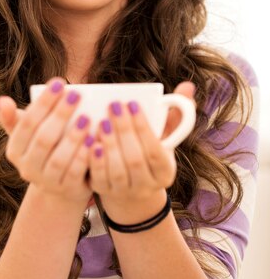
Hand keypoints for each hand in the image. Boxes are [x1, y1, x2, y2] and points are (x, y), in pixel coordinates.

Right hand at [0, 79, 93, 203]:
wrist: (62, 185)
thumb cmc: (47, 148)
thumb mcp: (30, 134)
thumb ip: (16, 117)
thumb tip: (2, 101)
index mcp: (15, 150)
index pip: (27, 123)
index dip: (43, 103)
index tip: (60, 83)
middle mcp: (27, 168)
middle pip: (43, 139)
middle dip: (60, 115)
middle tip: (76, 94)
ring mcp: (46, 182)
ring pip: (59, 159)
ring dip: (73, 137)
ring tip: (87, 118)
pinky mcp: (66, 190)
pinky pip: (75, 173)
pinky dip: (83, 158)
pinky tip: (94, 142)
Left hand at [88, 82, 195, 206]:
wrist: (130, 190)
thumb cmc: (148, 154)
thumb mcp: (164, 138)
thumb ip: (177, 113)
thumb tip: (187, 86)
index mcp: (165, 172)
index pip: (155, 151)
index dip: (143, 128)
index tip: (132, 104)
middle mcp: (147, 186)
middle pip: (135, 159)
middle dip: (124, 130)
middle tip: (114, 105)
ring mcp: (125, 192)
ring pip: (117, 171)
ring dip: (109, 144)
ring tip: (102, 122)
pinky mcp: (104, 192)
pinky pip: (99, 179)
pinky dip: (95, 161)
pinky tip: (91, 142)